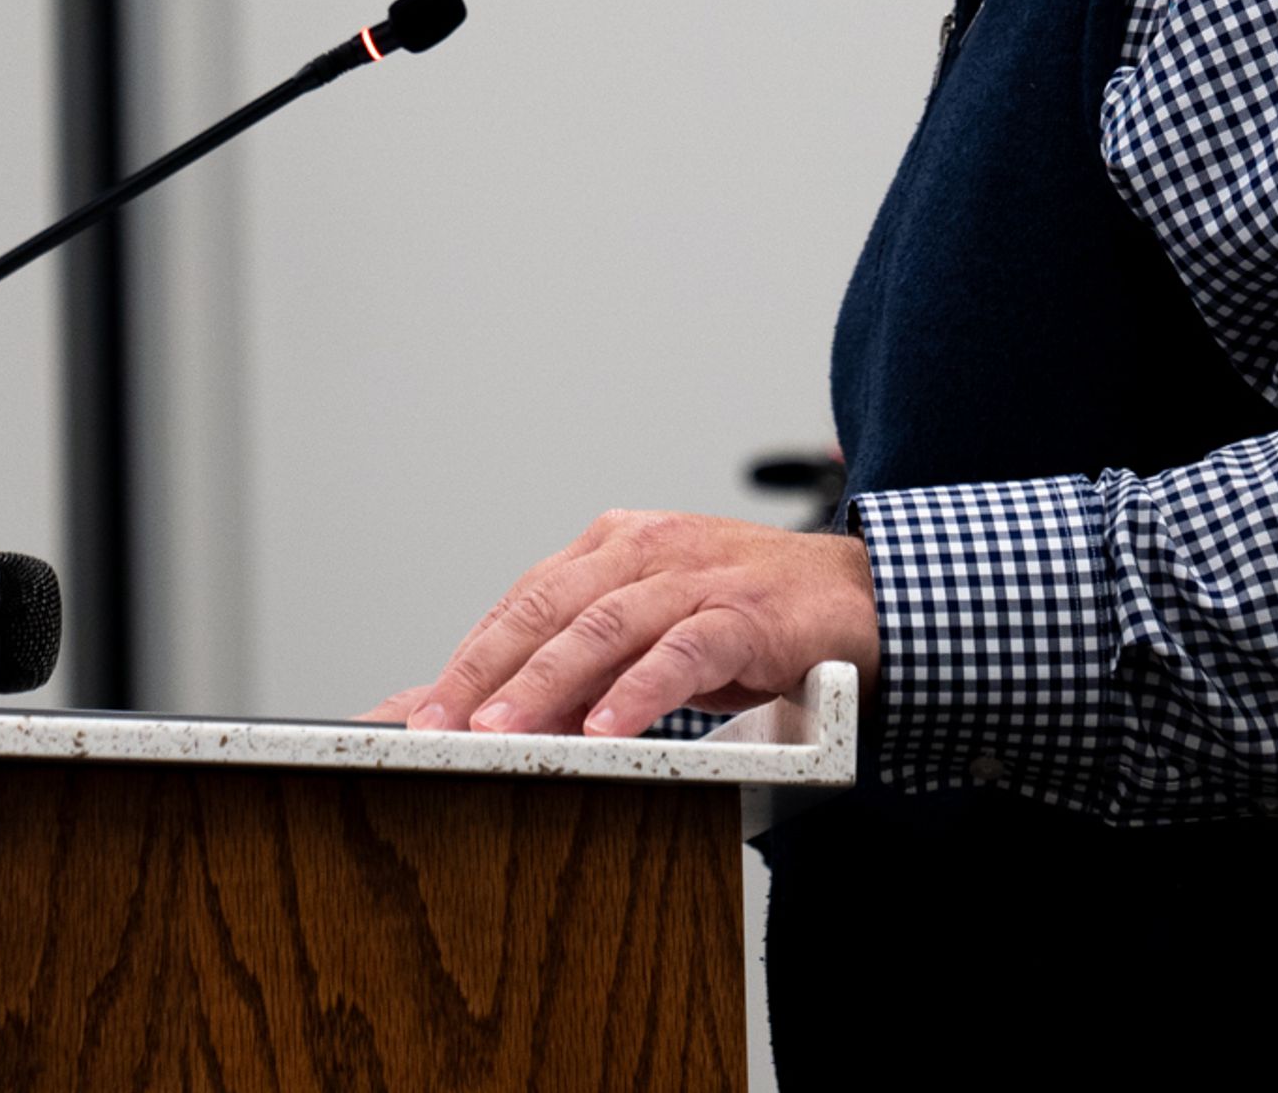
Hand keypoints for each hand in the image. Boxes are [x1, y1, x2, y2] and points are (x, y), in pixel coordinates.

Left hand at [394, 508, 877, 737]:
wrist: (861, 599)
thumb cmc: (749, 618)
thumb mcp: (654, 632)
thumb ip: (584, 663)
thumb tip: (497, 713)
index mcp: (615, 547)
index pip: (523, 601)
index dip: (467, 656)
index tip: (417, 711)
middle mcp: (646, 551)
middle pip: (546, 609)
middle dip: (482, 671)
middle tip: (434, 725)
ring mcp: (696, 578)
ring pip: (603, 626)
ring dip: (543, 682)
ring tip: (499, 730)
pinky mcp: (745, 614)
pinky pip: (682, 652)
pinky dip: (639, 690)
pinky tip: (606, 728)